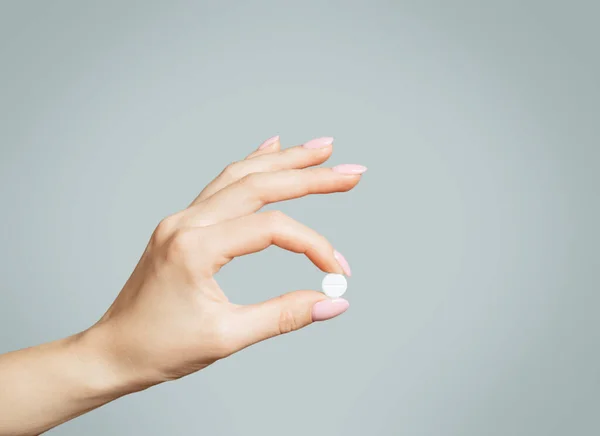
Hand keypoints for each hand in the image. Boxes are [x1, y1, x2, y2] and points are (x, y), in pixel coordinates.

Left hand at [87, 136, 365, 390]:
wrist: (112, 352)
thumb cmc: (160, 349)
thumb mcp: (226, 337)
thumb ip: (283, 315)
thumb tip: (335, 302)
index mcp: (194, 248)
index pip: (271, 229)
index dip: (313, 246)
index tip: (338, 272)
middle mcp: (186, 222)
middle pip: (259, 184)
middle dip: (310, 175)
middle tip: (352, 171)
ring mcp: (181, 219)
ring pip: (240, 176)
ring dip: (283, 161)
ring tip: (321, 149)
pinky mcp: (183, 224)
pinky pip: (221, 185)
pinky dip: (251, 166)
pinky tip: (270, 148)